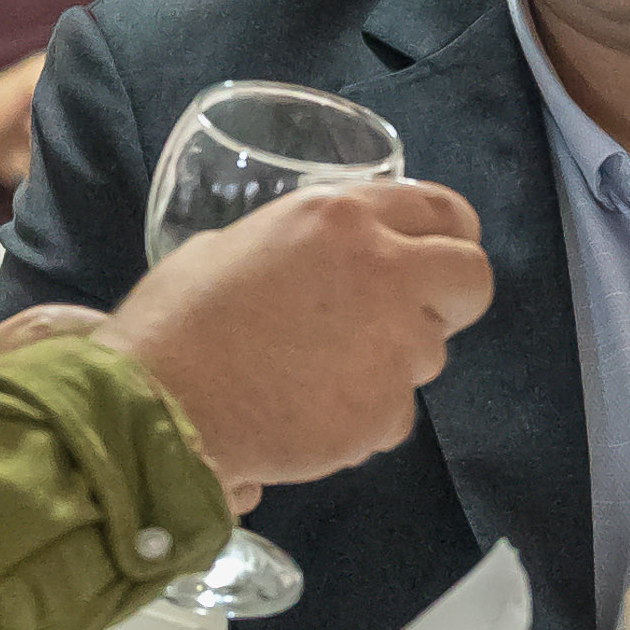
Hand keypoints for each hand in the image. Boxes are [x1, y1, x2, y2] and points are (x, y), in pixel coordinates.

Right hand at [103, 178, 487, 498]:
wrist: (158, 409)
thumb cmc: (175, 324)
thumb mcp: (230, 247)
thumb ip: (293, 248)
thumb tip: (308, 265)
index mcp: (341, 217)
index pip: (442, 210)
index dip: (448, 236)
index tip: (439, 256)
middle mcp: (383, 271)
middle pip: (472, 279)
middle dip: (450, 300)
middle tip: (403, 319)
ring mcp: (393, 346)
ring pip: (432, 354)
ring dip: (393, 364)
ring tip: (321, 376)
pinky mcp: (385, 412)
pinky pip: (395, 413)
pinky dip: (363, 418)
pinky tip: (308, 416)